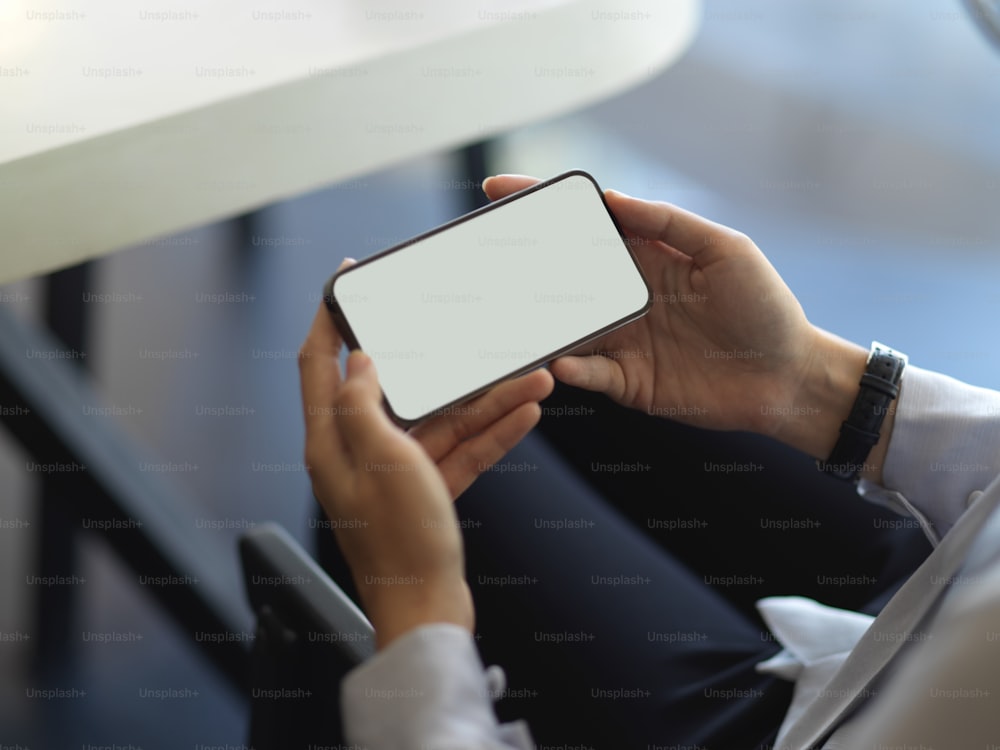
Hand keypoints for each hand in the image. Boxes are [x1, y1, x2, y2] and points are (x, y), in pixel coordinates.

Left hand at [299, 298, 551, 647]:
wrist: (428, 610)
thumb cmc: (399, 543)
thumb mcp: (380, 459)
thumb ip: (363, 403)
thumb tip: (360, 360)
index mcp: (332, 442)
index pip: (320, 365)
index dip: (328, 319)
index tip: (344, 281)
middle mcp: (360, 452)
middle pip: (399, 388)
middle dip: (441, 362)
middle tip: (465, 331)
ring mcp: (397, 472)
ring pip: (442, 419)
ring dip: (487, 400)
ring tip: (531, 379)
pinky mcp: (429, 490)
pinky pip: (462, 449)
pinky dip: (492, 433)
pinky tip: (526, 413)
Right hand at [483, 176, 875, 468]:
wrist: (789, 378)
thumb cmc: (765, 307)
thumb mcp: (724, 250)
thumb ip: (667, 223)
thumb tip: (611, 198)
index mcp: (645, 256)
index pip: (585, 225)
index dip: (541, 206)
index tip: (498, 191)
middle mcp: (624, 295)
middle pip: (560, 275)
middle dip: (518, 263)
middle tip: (482, 256)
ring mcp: (622, 339)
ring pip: (564, 327)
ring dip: (534, 320)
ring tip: (502, 312)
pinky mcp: (628, 382)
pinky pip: (588, 373)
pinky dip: (570, 368)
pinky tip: (558, 361)